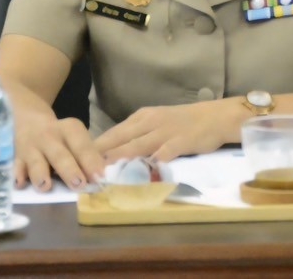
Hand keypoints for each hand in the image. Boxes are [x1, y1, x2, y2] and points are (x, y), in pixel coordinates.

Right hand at [15, 110, 104, 191]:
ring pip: (36, 162)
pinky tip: (20, 184)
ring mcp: (31, 148)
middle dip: (70, 170)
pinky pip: (16, 167)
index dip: (91, 161)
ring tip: (45, 186)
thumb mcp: (75, 137)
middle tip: (79, 184)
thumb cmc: (60, 136)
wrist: (29, 121)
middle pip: (60, 155)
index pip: (82, 146)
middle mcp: (50, 137)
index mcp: (70, 130)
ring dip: (41, 174)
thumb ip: (87, 155)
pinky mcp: (16, 158)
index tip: (99, 177)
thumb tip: (102, 177)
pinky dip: (18, 175)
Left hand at [92, 99, 237, 163]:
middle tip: (80, 170)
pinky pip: (163, 154)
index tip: (76, 161)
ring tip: (101, 172)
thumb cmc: (186, 121)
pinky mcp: (180, 142)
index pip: (113, 132)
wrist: (217, 116)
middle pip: (119, 139)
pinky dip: (150, 164)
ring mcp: (165, 132)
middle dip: (99, 155)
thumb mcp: (157, 122)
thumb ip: (137, 135)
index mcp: (142, 117)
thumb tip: (111, 153)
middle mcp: (150, 122)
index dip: (94, 147)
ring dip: (118, 159)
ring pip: (136, 146)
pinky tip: (139, 174)